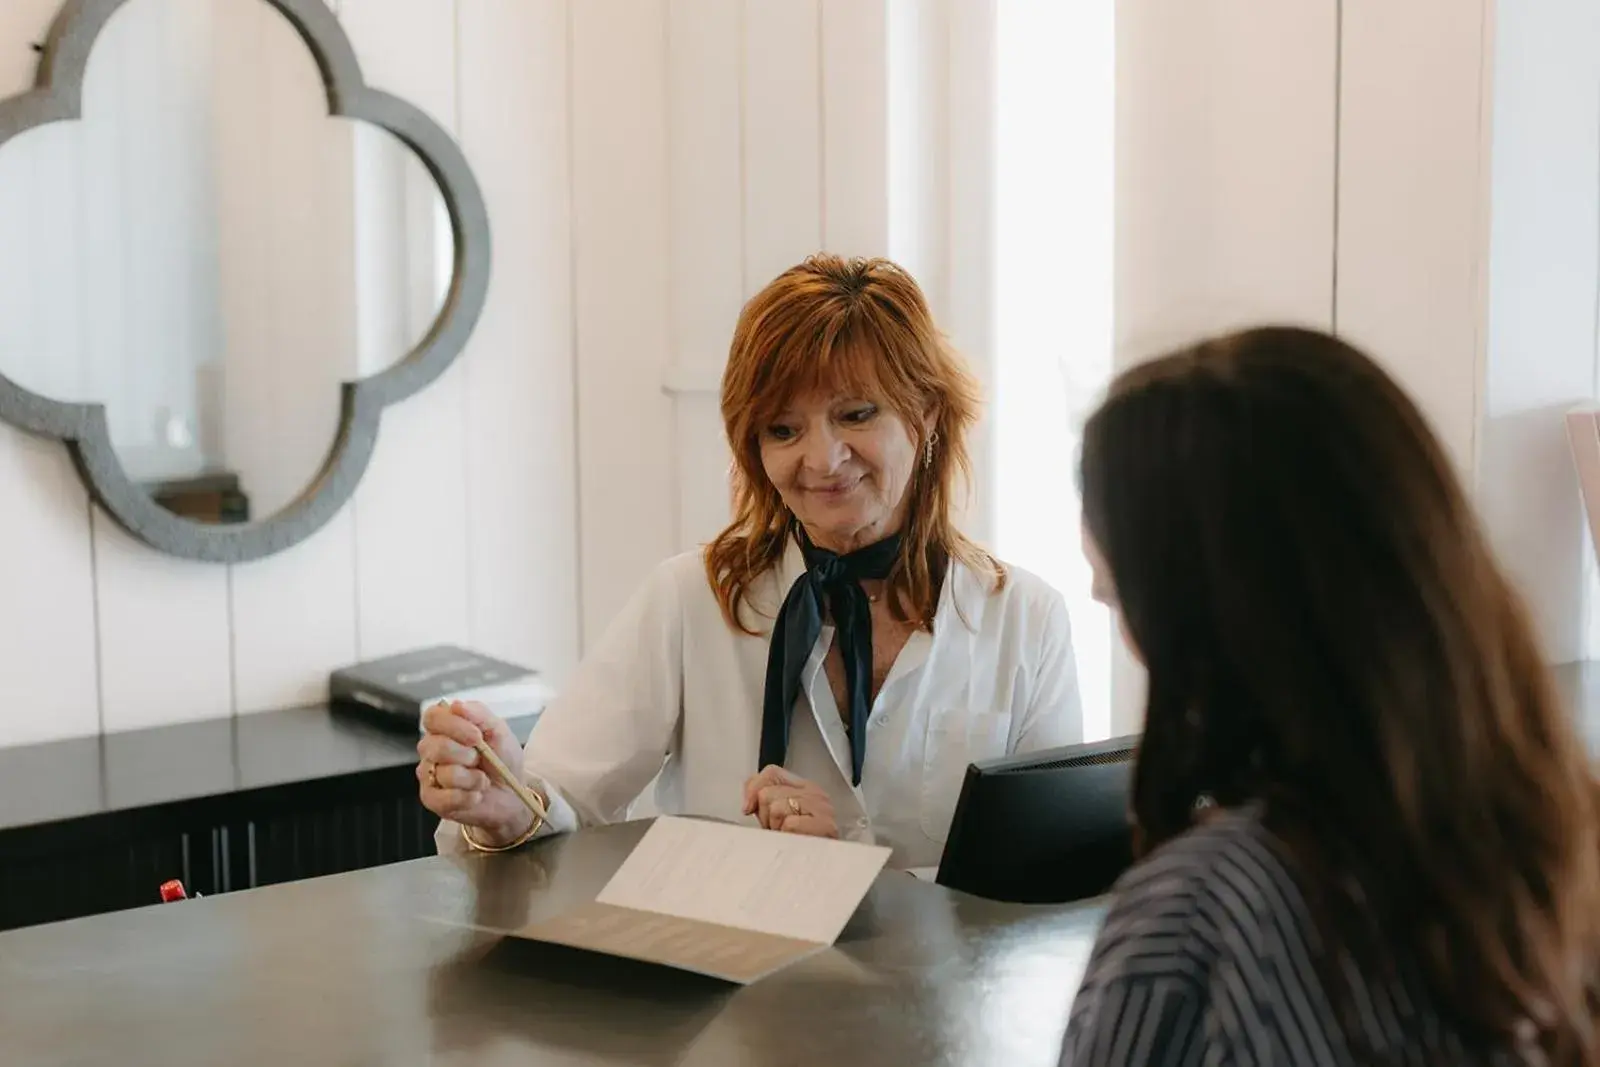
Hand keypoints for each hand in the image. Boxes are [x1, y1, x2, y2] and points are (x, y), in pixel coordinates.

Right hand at [417, 700, 531, 845]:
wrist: (512, 793)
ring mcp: (429, 775)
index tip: (477, 736)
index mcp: (445, 728)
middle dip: (467, 755)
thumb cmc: (502, 760)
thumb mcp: (499, 731)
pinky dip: (468, 797)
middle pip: (436, 746)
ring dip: (473, 778)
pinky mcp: (431, 799)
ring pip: (445, 773)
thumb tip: (457, 705)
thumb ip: (479, 714)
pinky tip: (475, 794)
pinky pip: (445, 798)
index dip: (453, 725)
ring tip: (481, 779)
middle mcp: (431, 749)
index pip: (433, 717)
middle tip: (481, 760)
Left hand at [742, 765, 837, 838]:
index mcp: (804, 787)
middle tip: (778, 830)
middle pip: (767, 793)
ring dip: (776, 828)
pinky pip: (790, 824)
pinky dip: (787, 836)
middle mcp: (815, 794)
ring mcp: (822, 809)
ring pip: (776, 808)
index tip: (749, 809)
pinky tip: (795, 841)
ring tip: (787, 836)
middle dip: (765, 816)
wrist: (818, 872)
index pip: (771, 773)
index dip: (753, 790)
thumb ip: (761, 800)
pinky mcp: (825, 825)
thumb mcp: (772, 818)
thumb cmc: (796, 845)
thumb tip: (749, 803)